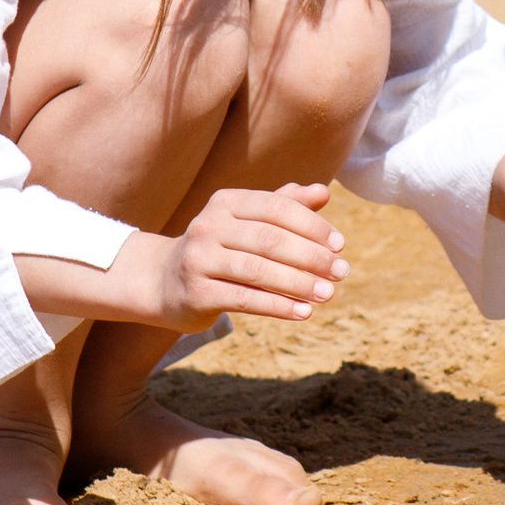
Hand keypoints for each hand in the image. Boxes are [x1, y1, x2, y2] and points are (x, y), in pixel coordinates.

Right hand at [155, 183, 349, 329]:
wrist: (163, 281)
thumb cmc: (220, 247)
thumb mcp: (248, 222)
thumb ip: (286, 205)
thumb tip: (323, 192)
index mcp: (226, 202)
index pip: (277, 208)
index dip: (312, 225)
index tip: (340, 245)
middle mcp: (209, 226)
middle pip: (270, 240)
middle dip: (311, 257)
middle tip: (341, 272)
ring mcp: (198, 259)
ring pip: (258, 271)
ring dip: (299, 283)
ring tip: (328, 294)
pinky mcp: (196, 293)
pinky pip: (244, 299)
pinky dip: (278, 306)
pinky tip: (304, 312)